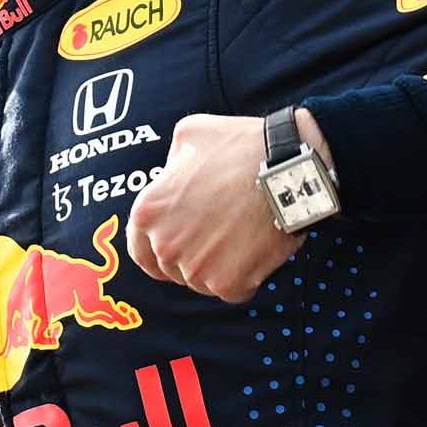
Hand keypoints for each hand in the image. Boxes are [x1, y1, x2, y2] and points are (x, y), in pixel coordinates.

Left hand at [125, 112, 326, 302]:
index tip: (174, 249)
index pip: (139, 250)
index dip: (155, 251)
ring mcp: (196, 268)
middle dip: (190, 256)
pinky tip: (254, 254)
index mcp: (148, 211)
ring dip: (216, 268)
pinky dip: (243, 280)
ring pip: (199, 282)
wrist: (287, 168)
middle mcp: (165, 244)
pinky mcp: (228, 283)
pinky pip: (230, 292)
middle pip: (171, 268)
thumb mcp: (189, 135)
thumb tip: (172, 174)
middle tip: (217, 236)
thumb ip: (171, 162)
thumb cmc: (239, 146)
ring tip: (239, 240)